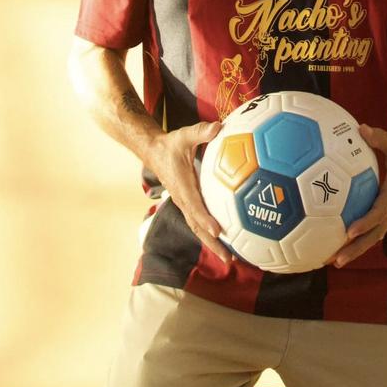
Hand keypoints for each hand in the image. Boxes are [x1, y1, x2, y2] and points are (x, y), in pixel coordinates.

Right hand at [145, 121, 229, 263]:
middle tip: (230, 260)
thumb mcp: (184, 135)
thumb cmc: (171, 144)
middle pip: (198, 228)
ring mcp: (185, 204)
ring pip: (199, 229)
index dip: (206, 220)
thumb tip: (218, 126)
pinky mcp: (189, 203)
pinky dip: (212, 233)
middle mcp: (183, 200)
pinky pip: (201, 221)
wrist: (154, 151)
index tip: (218, 231)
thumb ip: (201, 132)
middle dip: (213, 244)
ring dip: (214, 244)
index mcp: (183, 187)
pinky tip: (230, 238)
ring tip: (232, 258)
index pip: (195, 207)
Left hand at [331, 124, 386, 267]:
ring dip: (355, 251)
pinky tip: (342, 245)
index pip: (379, 212)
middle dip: (355, 249)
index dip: (365, 223)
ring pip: (373, 238)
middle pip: (374, 235)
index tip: (349, 231)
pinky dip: (359, 241)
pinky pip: (374, 231)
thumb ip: (379, 138)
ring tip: (334, 261)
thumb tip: (360, 128)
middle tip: (335, 260)